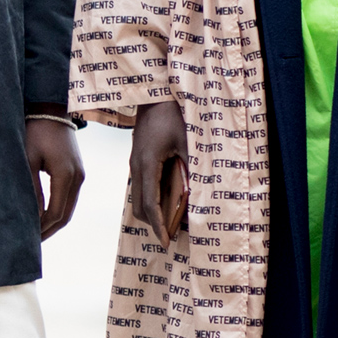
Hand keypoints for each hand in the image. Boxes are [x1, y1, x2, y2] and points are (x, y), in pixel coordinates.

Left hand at [26, 107, 83, 238]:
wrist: (51, 109)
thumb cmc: (35, 131)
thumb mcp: (27, 159)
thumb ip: (29, 189)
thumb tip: (29, 216)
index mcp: (66, 175)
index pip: (56, 213)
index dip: (42, 229)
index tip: (28, 240)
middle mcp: (78, 177)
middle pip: (66, 215)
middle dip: (49, 230)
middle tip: (32, 243)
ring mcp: (80, 175)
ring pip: (69, 208)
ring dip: (53, 222)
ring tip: (36, 233)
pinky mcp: (77, 171)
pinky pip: (69, 198)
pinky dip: (57, 210)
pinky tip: (43, 216)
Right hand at [128, 99, 189, 248]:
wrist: (153, 95)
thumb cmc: (171, 114)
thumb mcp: (188, 140)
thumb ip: (193, 165)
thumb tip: (202, 191)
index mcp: (146, 164)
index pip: (149, 204)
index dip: (158, 225)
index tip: (166, 241)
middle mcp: (136, 167)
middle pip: (138, 207)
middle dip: (154, 224)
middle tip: (174, 233)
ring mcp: (134, 164)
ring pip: (137, 199)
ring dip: (152, 212)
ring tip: (173, 219)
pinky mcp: (138, 161)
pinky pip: (141, 188)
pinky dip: (152, 199)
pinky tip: (169, 199)